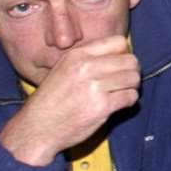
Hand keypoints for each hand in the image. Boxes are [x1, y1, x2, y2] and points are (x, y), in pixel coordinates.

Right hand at [0, 37, 139, 165]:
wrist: (36, 128)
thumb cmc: (51, 100)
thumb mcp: (62, 69)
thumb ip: (88, 59)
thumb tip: (122, 53)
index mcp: (77, 55)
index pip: (118, 42)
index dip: (124, 54)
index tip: (119, 65)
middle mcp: (86, 68)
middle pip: (131, 61)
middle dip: (132, 71)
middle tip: (125, 81)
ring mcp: (94, 87)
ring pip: (134, 79)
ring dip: (131, 87)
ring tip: (121, 93)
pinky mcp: (102, 106)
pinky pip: (131, 97)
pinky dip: (130, 101)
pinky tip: (119, 104)